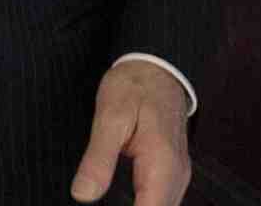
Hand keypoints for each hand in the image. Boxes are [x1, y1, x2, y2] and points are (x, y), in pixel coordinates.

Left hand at [72, 61, 192, 205]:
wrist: (156, 68)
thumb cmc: (133, 88)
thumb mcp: (109, 118)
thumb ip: (98, 159)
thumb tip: (82, 195)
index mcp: (162, 165)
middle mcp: (177, 175)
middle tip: (97, 200)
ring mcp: (178, 174)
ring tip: (109, 201)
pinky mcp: (172, 171)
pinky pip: (162, 199)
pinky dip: (144, 204)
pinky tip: (123, 201)